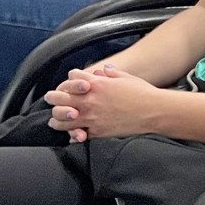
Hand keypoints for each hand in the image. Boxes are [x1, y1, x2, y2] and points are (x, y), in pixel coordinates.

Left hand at [43, 62, 166, 142]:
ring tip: (54, 120)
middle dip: (53, 97)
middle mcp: (90, 100)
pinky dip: (73, 134)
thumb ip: (111, 73)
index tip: (70, 82)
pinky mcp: (97, 131)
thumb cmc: (142, 93)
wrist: (154, 111)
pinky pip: (77, 134)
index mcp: (97, 83)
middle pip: (60, 97)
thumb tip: (103, 70)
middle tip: (49, 98)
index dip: (70, 79)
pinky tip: (71, 133)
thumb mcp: (126, 78)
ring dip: (57, 119)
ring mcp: (92, 117)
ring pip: (62, 119)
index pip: (72, 78)